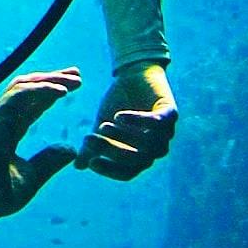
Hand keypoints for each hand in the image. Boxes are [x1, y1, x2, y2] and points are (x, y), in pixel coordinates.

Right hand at [0, 69, 82, 222]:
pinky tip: (60, 91)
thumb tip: (72, 150)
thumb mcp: (32, 176)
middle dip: (53, 79)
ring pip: (23, 86)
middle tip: (77, 75)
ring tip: (72, 81)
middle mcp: (1, 120)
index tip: (74, 84)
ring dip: (49, 80)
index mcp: (8, 130)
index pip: (31, 103)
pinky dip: (40, 90)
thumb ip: (50, 161)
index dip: (51, 92)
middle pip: (28, 89)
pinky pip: (18, 96)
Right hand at [77, 60, 177, 181]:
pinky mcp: (170, 113)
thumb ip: (92, 146)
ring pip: (148, 144)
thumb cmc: (118, 103)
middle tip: (89, 139)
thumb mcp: (101, 126)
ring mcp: (165, 132)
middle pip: (137, 159)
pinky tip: (118, 116)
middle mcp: (155, 148)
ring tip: (103, 126)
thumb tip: (78, 166)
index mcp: (140, 156)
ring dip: (123, 137)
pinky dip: (137, 121)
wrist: (134, 75)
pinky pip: (156, 123)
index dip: (110, 170)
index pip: (127, 172)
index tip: (91, 162)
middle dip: (111, 151)